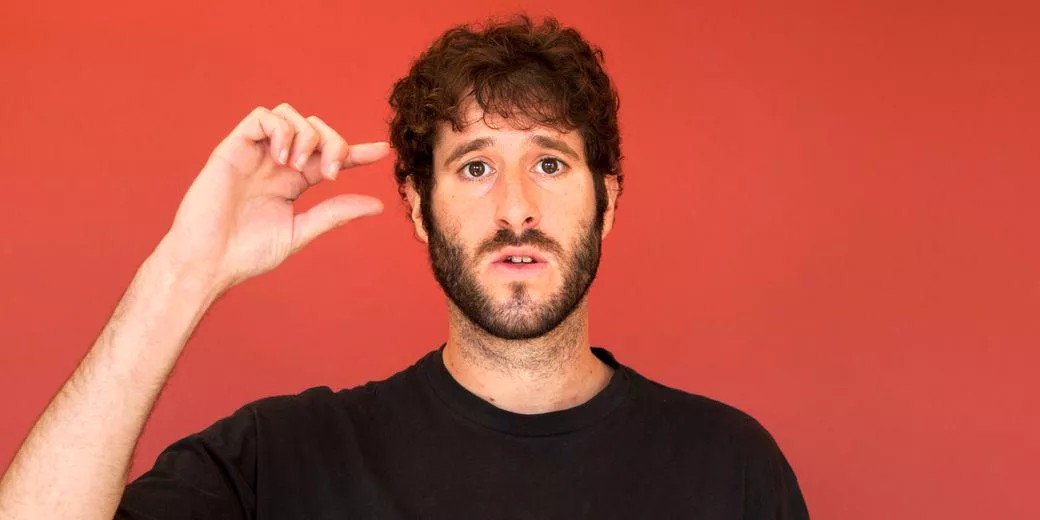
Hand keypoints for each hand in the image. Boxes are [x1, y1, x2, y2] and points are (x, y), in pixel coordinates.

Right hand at [158, 102, 388, 295]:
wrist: (208, 261)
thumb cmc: (247, 253)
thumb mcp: (301, 231)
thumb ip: (335, 213)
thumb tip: (377, 205)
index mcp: (293, 182)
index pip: (331, 157)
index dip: (357, 151)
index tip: (383, 151)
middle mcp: (276, 163)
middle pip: (316, 129)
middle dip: (334, 142)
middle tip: (332, 172)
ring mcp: (255, 153)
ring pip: (291, 115)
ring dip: (306, 136)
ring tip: (300, 168)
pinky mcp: (233, 148)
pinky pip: (261, 117)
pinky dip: (280, 130)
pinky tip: (282, 158)